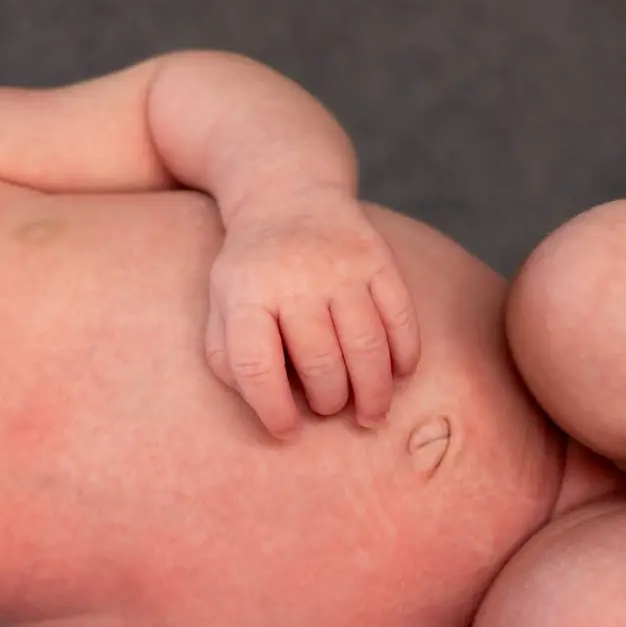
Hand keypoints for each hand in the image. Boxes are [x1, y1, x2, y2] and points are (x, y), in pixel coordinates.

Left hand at [205, 197, 421, 436]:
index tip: (286, 432)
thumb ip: (228, 358)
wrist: (287, 193)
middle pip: (320, 361)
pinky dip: (404, 357)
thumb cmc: (251, 270)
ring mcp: (341, 267)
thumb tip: (265, 406)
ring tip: (370, 415)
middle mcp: (294, 278)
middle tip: (330, 411)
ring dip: (372, 392)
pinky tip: (398, 377)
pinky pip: (401, 319)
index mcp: (246, 293)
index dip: (273, 410)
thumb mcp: (221, 305)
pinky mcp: (378, 259)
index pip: (255, 365)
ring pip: (367, 346)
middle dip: (329, 401)